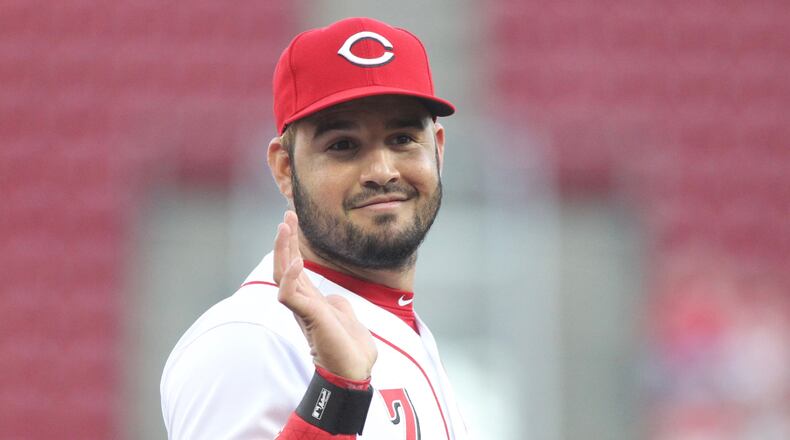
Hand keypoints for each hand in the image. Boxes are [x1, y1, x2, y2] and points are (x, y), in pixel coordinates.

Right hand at [272, 211, 377, 380]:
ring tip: (284, 227)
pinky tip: (296, 260)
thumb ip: (336, 304)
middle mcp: (302, 303)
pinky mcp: (307, 317)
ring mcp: (303, 310)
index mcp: (310, 301)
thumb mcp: (344, 317)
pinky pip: (289, 294)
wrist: (355, 372)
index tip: (292, 220)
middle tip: (287, 215)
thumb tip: (334, 298)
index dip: (292, 244)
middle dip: (285, 240)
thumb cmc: (350, 349)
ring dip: (283, 250)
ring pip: (282, 275)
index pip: (295, 266)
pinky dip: (290, 276)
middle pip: (284, 265)